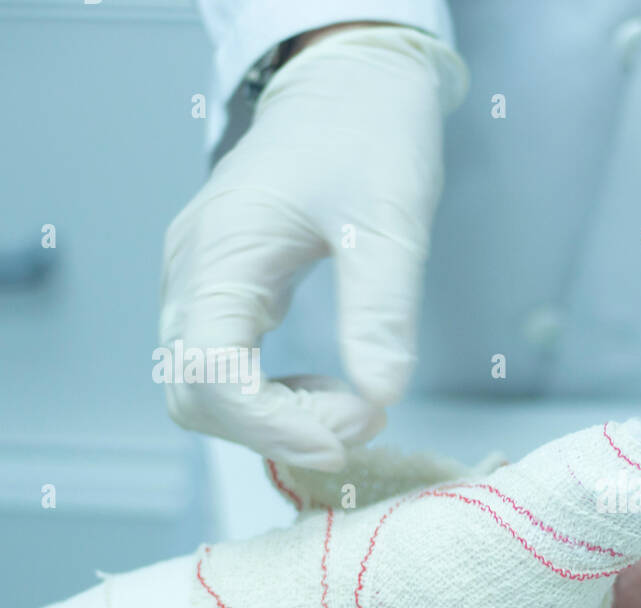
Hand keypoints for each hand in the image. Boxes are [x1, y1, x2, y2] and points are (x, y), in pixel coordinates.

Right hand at [159, 24, 467, 469]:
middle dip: (278, 429)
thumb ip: (382, 308)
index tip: (352, 431)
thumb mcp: (389, 220)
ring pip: (204, 393)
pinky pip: (225, 370)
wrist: (350, 85)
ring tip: (355, 406)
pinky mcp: (223, 291)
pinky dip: (276, 400)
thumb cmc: (367, 136)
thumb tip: (383, 394)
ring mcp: (200, 284)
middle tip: (364, 419)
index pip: (209, 373)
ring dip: (277, 421)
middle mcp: (192, 275)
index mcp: (221, 254)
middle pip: (196, 397)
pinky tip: (332, 389)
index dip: (273, 425)